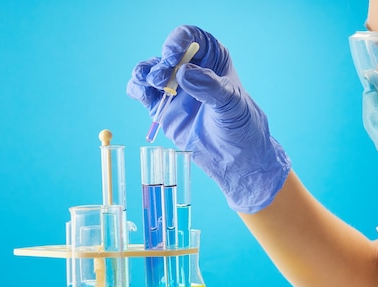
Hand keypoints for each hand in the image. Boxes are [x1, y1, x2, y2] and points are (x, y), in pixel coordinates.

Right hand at [126, 25, 289, 212]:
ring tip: (150, 84)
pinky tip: (141, 93)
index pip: (191, 37)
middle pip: (166, 54)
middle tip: (162, 80)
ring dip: (143, 72)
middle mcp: (190, 69)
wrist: (234, 158)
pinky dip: (136, 89)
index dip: (178, 41)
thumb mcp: (231, 104)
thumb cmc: (240, 126)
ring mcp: (174, 88)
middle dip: (160, 64)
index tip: (172, 56)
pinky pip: (141, 91)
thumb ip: (210, 87)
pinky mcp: (161, 107)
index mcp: (212, 59)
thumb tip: (184, 73)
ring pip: (150, 70)